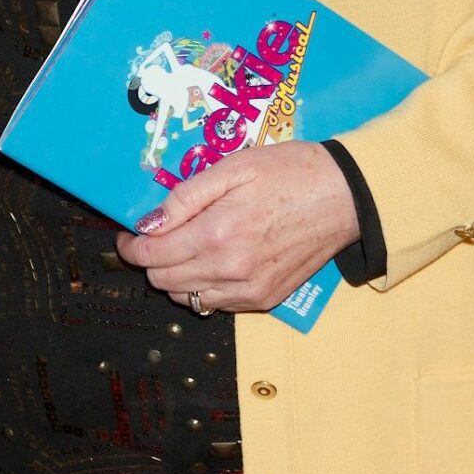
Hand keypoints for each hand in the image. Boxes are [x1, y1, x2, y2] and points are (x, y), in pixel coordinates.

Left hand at [116, 141, 358, 313]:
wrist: (345, 197)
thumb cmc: (289, 173)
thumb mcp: (232, 169)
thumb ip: (184, 198)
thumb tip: (147, 223)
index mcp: (216, 235)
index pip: (151, 255)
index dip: (131, 246)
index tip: (128, 235)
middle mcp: (229, 271)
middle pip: (163, 281)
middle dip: (151, 260)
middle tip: (156, 237)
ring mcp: (248, 291)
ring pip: (186, 298)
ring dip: (175, 276)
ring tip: (186, 248)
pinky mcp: (265, 300)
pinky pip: (216, 304)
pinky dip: (204, 287)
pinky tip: (213, 261)